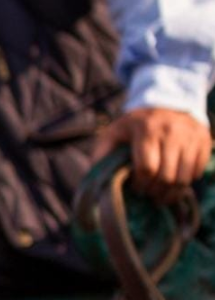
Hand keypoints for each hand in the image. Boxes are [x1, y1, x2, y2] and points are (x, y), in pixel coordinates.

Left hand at [91, 108, 211, 203]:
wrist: (166, 102)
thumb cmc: (133, 126)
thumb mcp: (112, 134)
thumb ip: (101, 155)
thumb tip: (95, 180)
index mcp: (146, 129)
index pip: (147, 168)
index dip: (140, 184)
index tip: (136, 188)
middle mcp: (171, 131)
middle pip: (166, 176)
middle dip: (155, 192)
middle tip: (149, 195)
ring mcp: (191, 135)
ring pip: (184, 177)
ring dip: (171, 192)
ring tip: (161, 196)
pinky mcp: (204, 140)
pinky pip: (197, 170)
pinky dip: (186, 182)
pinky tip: (174, 183)